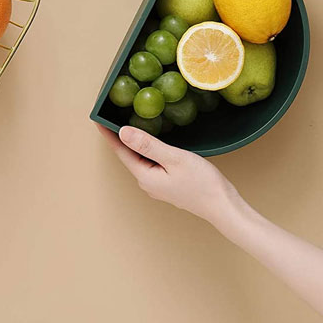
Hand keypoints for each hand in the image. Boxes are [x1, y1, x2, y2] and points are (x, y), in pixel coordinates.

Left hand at [97, 125, 242, 228]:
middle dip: (120, 137)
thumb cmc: (202, 183)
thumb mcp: (174, 158)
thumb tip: (123, 132)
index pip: (121, 151)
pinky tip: (152, 141)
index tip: (98, 119)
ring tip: (128, 123)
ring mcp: (158, 186)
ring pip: (140, 160)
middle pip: (129, 155)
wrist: (224, 206)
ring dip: (134, 143)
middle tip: (112, 116)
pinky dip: (147, 150)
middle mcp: (147, 183)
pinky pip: (151, 163)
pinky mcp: (168, 185)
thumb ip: (148, 145)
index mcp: (145, 176)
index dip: (109, 134)